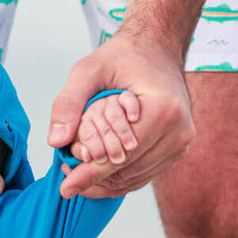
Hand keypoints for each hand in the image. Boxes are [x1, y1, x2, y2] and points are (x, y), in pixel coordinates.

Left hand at [49, 34, 193, 198]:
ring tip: (77, 169)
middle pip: (128, 171)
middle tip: (65, 174)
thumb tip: (56, 142)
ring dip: (105, 180)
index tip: (65, 188)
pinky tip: (96, 170)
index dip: (89, 174)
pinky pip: (144, 174)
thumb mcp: (88, 70)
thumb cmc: (123, 56)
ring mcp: (181, 144)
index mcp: (164, 111)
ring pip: (135, 178)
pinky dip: (118, 177)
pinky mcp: (178, 150)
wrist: (156, 49)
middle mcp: (180, 132)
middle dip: (94, 177)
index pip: (120, 156)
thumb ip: (68, 103)